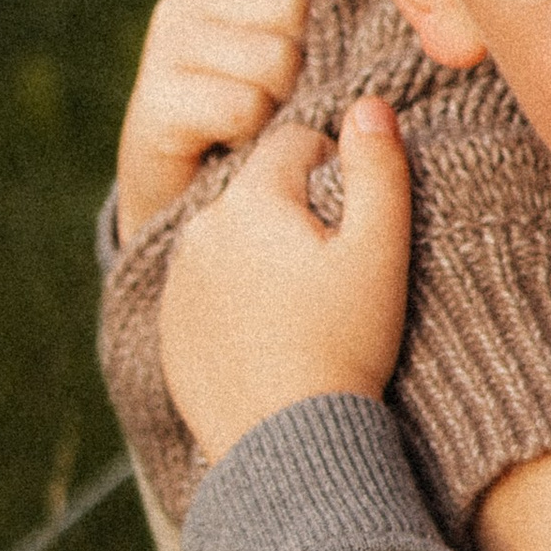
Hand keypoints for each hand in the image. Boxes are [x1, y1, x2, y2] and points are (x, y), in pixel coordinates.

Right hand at [116, 0, 310, 238]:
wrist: (190, 210)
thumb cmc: (259, 123)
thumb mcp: (290, 52)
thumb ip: (318, 8)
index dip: (315, 10)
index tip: (298, 55)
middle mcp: (183, 0)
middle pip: (292, 4)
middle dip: (303, 62)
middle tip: (280, 100)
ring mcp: (164, 47)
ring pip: (275, 56)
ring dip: (282, 103)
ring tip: (262, 123)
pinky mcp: (156, 102)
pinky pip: (244, 106)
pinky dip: (256, 136)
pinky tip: (239, 145)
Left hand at [158, 101, 408, 460]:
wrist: (287, 447)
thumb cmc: (345, 346)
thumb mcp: (380, 253)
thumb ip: (379, 167)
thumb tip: (369, 102)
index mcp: (250, 199)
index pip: (295, 141)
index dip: (336, 169)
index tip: (355, 223)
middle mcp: (200, 228)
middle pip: (258, 188)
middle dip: (294, 209)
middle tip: (333, 270)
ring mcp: (177, 280)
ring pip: (229, 236)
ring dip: (260, 251)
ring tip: (302, 307)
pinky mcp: (169, 326)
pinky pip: (205, 287)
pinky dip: (233, 297)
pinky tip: (268, 335)